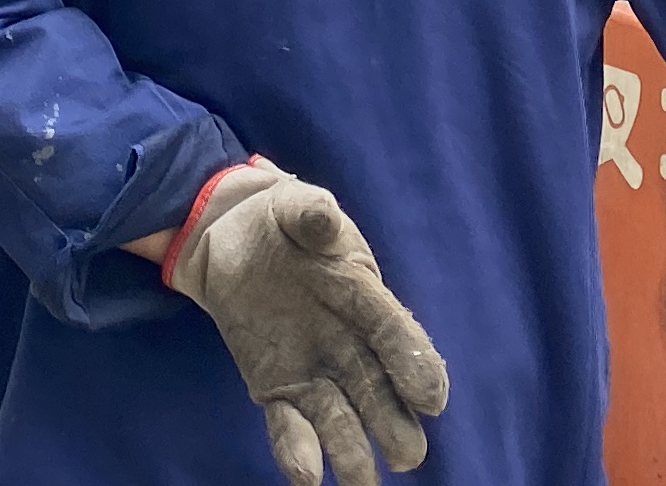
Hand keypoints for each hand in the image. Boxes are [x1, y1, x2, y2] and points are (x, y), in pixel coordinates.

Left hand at [160, 161, 449, 482]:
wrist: (232, 236)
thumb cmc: (281, 220)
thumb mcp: (296, 207)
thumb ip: (310, 214)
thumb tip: (323, 220)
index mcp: (363, 296)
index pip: (393, 334)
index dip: (415, 364)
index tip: (432, 398)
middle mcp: (347, 343)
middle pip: (377, 389)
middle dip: (394, 423)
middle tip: (408, 455)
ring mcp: (312, 371)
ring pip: (339, 420)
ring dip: (352, 452)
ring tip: (363, 482)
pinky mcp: (275, 388)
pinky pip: (288, 426)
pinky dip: (297, 452)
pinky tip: (306, 476)